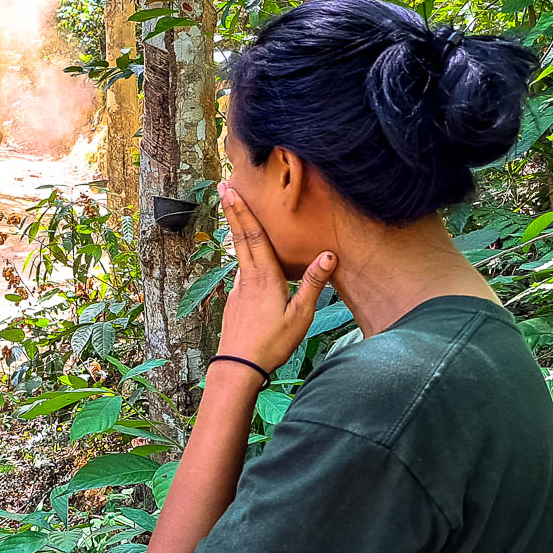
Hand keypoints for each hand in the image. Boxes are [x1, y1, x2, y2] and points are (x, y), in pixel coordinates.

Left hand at [216, 180, 335, 372]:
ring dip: (235, 228)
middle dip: (232, 210)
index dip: (242, 210)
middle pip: (239, 236)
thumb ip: (314, 284)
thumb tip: (329, 255)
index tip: (230, 189)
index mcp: (264, 276)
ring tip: (234, 210)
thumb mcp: (301, 315)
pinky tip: (248, 257)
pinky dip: (242, 253)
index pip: (252, 235)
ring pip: (238, 252)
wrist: (238, 366)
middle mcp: (247, 277)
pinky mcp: (235, 300)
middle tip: (223, 186)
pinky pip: (241, 269)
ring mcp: (238, 288)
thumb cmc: (272, 342)